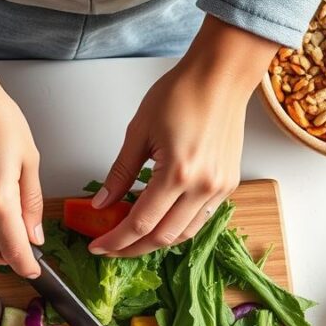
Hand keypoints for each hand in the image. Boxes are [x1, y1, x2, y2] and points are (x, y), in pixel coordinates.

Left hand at [89, 17, 277, 256]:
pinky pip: (200, 219)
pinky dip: (176, 227)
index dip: (116, 240)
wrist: (221, 77)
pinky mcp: (227, 185)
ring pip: (184, 234)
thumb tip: (102, 202)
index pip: (140, 223)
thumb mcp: (139, 132)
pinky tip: (159, 222)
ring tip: (131, 238)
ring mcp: (219, 188)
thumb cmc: (182, 93)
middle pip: (162, 237)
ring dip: (155, 242)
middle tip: (110, 248)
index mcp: (178, 173)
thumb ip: (120, 173)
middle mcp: (203, 186)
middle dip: (132, 248)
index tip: (98, 246)